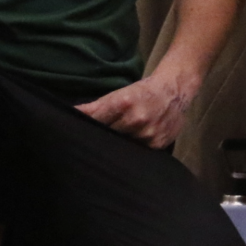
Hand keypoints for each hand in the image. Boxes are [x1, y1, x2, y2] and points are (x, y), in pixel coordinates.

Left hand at [77, 67, 195, 147]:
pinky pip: (138, 153)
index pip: (95, 121)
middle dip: (99, 140)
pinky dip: (131, 152)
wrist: (174, 92)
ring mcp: (148, 134)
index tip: (75, 137)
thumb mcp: (118, 94)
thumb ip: (95, 107)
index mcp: (123, 103)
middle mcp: (136, 119)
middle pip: (107, 137)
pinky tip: (128, 150)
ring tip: (110, 148)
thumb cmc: (142, 92)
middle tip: (91, 146)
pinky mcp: (157, 145)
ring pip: (121, 148)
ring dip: (115, 148)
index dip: (85, 130)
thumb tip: (71, 113)